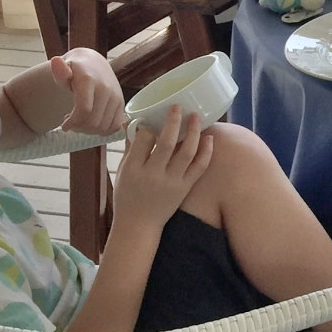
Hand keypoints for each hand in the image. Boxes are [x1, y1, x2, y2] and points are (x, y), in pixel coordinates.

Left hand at [51, 51, 123, 134]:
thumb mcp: (65, 69)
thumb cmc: (75, 70)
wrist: (94, 64)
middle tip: (71, 123)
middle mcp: (106, 89)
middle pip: (93, 121)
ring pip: (103, 127)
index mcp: (90, 80)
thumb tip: (56, 62)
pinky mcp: (121, 104)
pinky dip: (103, 130)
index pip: (84, 109)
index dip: (73, 122)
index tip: (64, 125)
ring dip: (89, 130)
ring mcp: (116, 97)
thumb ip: (60, 71)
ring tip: (81, 121)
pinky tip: (93, 123)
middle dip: (79, 127)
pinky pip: (114, 126)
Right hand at [113, 108, 213, 234]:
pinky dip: (206, 152)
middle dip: (173, 122)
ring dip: (193, 132)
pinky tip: (209, 138)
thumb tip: (131, 122)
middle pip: (165, 143)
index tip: (152, 119)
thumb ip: (129, 146)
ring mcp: (171, 182)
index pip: (143, 140)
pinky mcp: (185, 189)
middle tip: (178, 107)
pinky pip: (199, 168)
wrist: (140, 225)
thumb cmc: (127, 196)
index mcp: (133, 169)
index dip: (148, 126)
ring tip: (196, 117)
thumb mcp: (122, 171)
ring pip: (186, 153)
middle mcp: (153, 175)